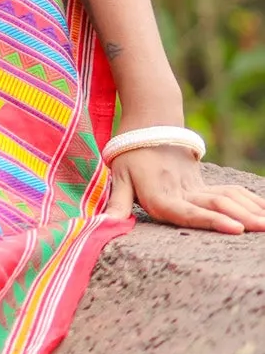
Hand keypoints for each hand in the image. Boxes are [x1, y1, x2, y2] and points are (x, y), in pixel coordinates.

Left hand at [107, 147, 264, 233]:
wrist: (150, 124)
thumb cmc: (130, 155)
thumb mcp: (119, 177)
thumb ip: (117, 203)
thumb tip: (105, 224)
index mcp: (162, 197)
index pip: (189, 213)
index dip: (212, 221)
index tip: (235, 228)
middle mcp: (183, 193)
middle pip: (216, 207)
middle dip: (241, 219)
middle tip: (262, 228)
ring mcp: (197, 187)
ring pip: (228, 198)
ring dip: (249, 210)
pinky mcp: (204, 183)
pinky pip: (231, 192)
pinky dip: (249, 200)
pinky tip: (264, 210)